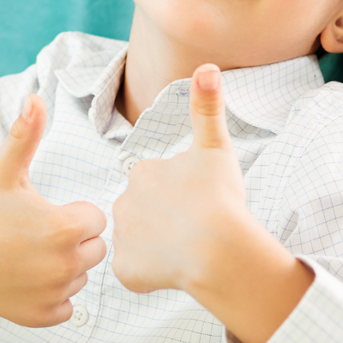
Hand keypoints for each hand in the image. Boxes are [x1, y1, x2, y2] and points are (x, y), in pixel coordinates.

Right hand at [0, 95, 108, 326]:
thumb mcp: (5, 170)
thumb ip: (26, 134)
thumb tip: (35, 97)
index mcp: (66, 229)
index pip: (95, 219)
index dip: (72, 212)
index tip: (44, 212)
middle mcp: (65, 266)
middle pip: (94, 249)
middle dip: (72, 240)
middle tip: (36, 233)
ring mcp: (54, 295)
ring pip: (80, 277)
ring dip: (63, 267)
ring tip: (28, 254)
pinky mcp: (42, 317)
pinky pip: (67, 306)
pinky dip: (52, 295)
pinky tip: (27, 278)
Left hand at [110, 64, 254, 294]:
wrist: (217, 248)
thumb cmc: (220, 198)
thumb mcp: (216, 148)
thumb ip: (208, 108)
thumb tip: (207, 66)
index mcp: (142, 172)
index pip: (157, 184)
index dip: (180, 195)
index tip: (197, 203)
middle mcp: (123, 202)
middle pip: (146, 213)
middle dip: (166, 221)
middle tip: (194, 227)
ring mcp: (123, 238)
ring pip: (142, 244)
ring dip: (160, 248)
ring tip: (187, 250)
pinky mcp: (126, 270)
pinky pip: (139, 273)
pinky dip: (155, 275)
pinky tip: (177, 270)